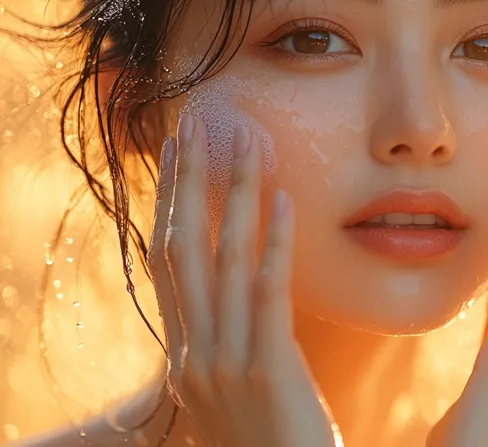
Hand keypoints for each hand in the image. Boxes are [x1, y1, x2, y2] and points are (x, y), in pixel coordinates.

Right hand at [147, 114, 341, 446]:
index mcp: (186, 358)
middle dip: (188, 183)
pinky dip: (274, 244)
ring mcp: (225, 364)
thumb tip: (249, 306)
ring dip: (235, 196)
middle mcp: (194, 355)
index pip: (168, 264)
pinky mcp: (267, 373)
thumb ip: (237, 349)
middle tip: (198, 124)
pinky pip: (268, 295)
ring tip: (248, 141)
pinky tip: (287, 201)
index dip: (170, 203)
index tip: (179, 153)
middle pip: (182, 250)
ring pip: (223, 261)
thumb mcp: (239, 396)